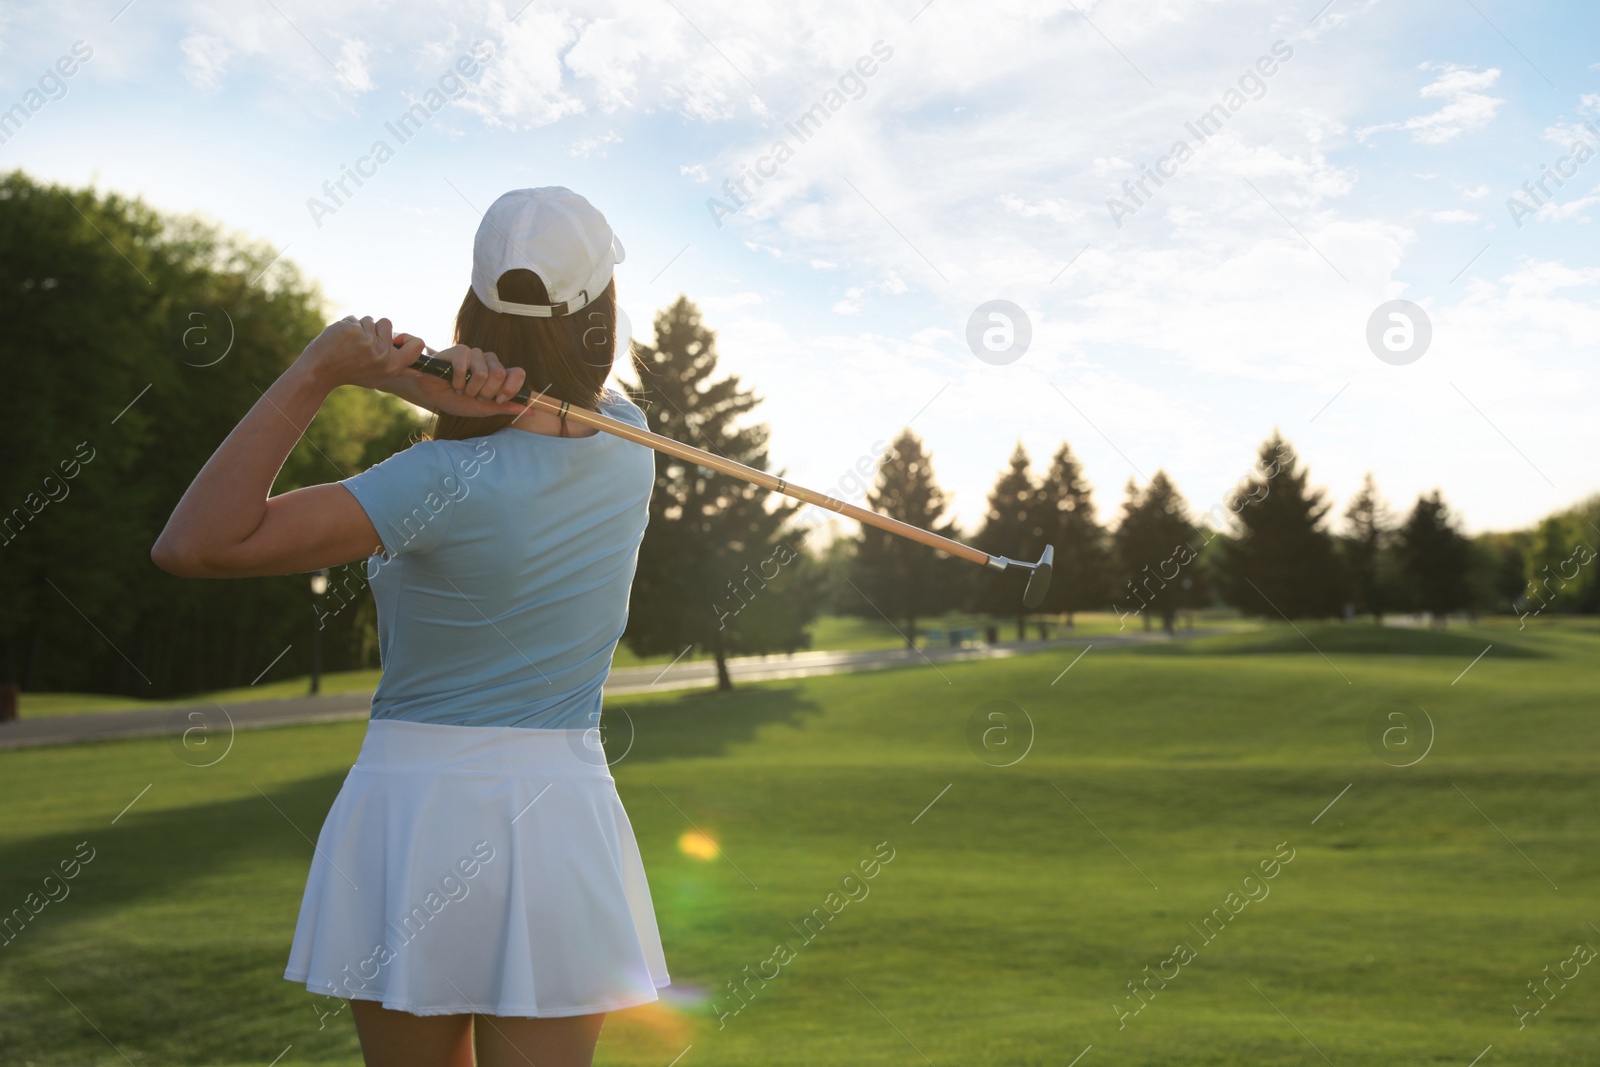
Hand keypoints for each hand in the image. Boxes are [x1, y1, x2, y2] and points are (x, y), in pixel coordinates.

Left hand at [294, 316, 420, 391]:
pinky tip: (339, 339)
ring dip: (359, 327)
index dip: (408, 338)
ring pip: (369, 319)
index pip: (417, 344)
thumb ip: (397, 368)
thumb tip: (418, 369)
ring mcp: (368, 341)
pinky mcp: (353, 330)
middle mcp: (383, 354)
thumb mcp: (378, 376)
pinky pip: (354, 319)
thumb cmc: (349, 374)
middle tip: (360, 345)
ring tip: (348, 344)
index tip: (396, 340)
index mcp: (392, 366)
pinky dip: (346, 326)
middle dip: (374, 328)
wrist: (319, 371)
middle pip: (387, 323)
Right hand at [383, 336, 531, 417]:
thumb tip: (533, 411)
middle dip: (485, 392)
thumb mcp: (485, 409)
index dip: (510, 388)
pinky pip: (464, 366)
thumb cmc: (459, 401)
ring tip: (462, 390)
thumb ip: (507, 407)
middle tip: (474, 396)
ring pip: (483, 372)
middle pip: (500, 374)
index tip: (498, 399)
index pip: (518, 373)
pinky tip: (453, 383)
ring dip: (470, 388)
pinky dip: (457, 381)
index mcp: (500, 374)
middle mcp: (490, 361)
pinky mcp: (460, 350)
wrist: (434, 395)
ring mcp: (476, 354)